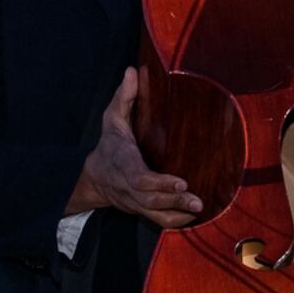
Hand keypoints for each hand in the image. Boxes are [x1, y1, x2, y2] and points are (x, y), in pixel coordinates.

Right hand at [66, 68, 198, 225]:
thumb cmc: (109, 145)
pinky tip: (193, 216)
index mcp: (123, 163)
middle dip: (174, 200)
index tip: (180, 181)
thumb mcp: (112, 119)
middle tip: (198, 200)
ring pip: (155, 213)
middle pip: (151, 199)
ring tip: (199, 209)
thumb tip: (132, 70)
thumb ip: (124, 97)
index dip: (159, 183)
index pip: (140, 178)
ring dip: (178, 214)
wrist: (94, 178)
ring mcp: (135, 201)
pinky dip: (175, 222)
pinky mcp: (141, 210)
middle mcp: (129, 187)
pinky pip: (158, 220)